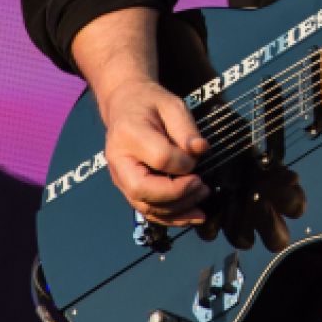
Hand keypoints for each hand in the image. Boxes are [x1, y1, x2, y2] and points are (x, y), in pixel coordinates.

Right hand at [96, 78, 210, 226]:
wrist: (125, 105)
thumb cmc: (149, 103)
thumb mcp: (171, 104)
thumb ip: (186, 128)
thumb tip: (201, 150)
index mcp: (128, 134)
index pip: (159, 158)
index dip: (183, 163)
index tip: (196, 156)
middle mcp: (119, 161)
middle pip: (144, 191)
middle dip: (178, 194)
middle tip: (203, 186)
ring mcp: (120, 178)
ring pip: (146, 207)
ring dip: (178, 210)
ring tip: (202, 197)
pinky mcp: (128, 189)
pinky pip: (148, 211)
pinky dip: (171, 218)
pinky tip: (192, 215)